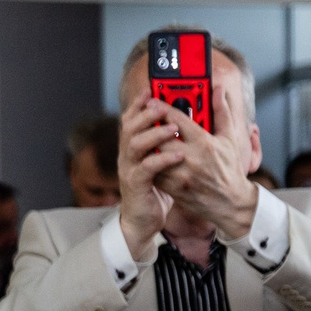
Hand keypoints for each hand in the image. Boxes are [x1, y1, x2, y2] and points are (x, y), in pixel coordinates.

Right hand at [114, 97, 182, 259]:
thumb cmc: (155, 190)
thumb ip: (167, 144)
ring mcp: (128, 170)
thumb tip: (183, 124)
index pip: (131, 118)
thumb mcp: (161, 163)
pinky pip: (146, 169)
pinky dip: (162, 160)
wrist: (144, 221)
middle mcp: (126, 155)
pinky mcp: (135, 185)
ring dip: (153, 134)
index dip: (139, 103)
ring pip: (134, 145)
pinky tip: (178, 156)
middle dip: (145, 113)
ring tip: (172, 128)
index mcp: (132, 147)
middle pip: (129, 127)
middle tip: (163, 106)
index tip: (151, 89)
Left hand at [150, 70, 259, 240]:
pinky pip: (154, 171)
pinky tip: (149, 155)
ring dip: (148, 143)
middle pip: (161, 135)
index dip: (161, 107)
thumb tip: (217, 89)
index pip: (177, 119)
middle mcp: (191, 159)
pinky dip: (149, 162)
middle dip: (151, 124)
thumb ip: (221, 112)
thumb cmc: (230, 169)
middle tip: (145, 116)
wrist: (231, 204)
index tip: (152, 100)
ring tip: (144, 135)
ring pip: (154, 154)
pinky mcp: (174, 188)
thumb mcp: (229, 139)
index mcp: (204, 143)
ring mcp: (181, 175)